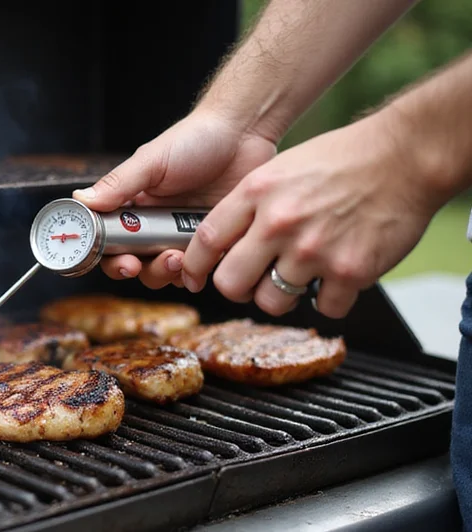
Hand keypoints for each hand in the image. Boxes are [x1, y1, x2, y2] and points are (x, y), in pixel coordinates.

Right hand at [74, 111, 276, 287]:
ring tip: (177, 257)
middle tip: (141, 264)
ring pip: (164, 271)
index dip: (108, 257)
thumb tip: (81, 200)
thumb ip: (118, 184)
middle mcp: (153, 225)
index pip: (107, 241)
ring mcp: (181, 235)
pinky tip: (203, 258)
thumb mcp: (152, 160)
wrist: (244, 134)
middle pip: (133, 263)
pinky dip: (197, 272)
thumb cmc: (196, 139)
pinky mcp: (210, 242)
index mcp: (132, 206)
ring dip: (165, 272)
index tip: (119, 260)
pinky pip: (199, 269)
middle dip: (136, 269)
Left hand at [180, 109, 434, 318]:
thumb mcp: (280, 169)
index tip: (196, 276)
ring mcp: (313, 250)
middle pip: (231, 283)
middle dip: (237, 290)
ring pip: (272, 303)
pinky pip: (323, 307)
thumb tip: (222, 242)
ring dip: (282, 297)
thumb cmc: (343, 160)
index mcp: (257, 193)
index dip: (194, 265)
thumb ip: (249, 204)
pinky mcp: (349, 271)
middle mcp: (279, 223)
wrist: (405, 156)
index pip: (207, 240)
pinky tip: (337, 276)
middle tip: (250, 283)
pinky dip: (330, 298)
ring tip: (299, 276)